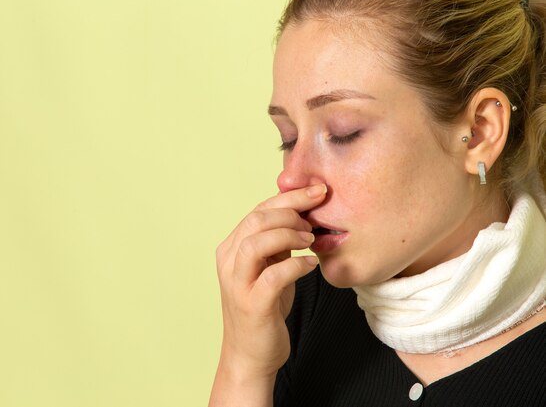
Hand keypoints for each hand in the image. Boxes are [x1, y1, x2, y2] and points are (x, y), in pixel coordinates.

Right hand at [215, 184, 326, 379]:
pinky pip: (273, 275)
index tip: (316, 191)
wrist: (251, 355)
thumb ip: (277, 242)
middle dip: (291, 210)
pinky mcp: (252, 304)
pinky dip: (296, 265)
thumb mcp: (269, 267)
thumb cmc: (264, 308)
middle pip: (256, 220)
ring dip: (288, 235)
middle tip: (315, 218)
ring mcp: (238, 283)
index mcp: (231, 248)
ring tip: (310, 240)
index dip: (288, 197)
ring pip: (256, 243)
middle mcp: (229, 262)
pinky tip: (311, 265)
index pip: (257, 210)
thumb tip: (301, 212)